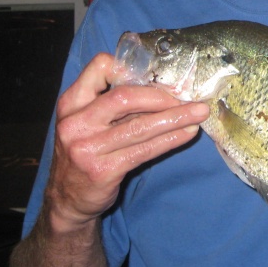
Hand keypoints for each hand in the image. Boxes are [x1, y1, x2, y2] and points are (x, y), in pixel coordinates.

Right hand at [44, 53, 209, 231]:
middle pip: (125, 97)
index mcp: (71, 103)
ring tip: (199, 113)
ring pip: (140, 126)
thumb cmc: (86, 152)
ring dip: (175, 118)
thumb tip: (164, 88)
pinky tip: (187, 134)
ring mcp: (87, 148)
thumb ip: (113, 104)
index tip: (157, 73)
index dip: (130, 66)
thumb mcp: (87, 122)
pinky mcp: (104, 170)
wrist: (68, 200)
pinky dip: (170, 139)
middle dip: (162, 96)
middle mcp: (76, 123)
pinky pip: (145, 150)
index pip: (99, 68)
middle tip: (187, 98)